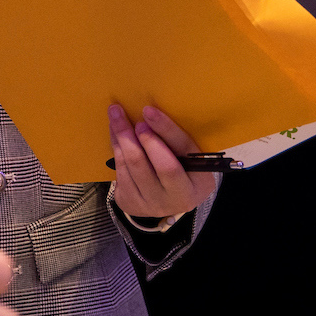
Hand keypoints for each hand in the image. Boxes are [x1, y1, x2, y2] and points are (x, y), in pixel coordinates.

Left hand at [105, 105, 217, 220]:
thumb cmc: (180, 168)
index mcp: (201, 182)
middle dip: (142, 136)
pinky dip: (116, 150)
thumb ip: (175, 140)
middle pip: (160, 164)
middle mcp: (179, 198)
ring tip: (115, 116)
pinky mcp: (132, 204)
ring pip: (134, 167)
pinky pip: (121, 173)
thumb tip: (150, 113)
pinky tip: (115, 135)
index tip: (148, 110)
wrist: (165, 200)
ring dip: (122, 138)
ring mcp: (154, 204)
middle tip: (126, 114)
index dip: (166, 129)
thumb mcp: (187, 156)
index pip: (184, 151)